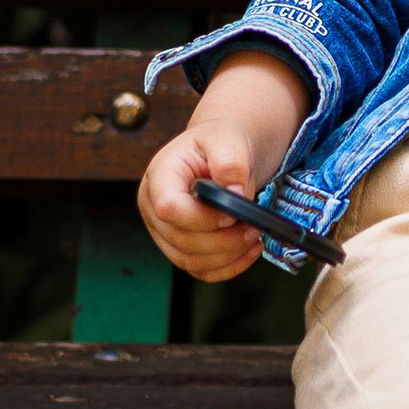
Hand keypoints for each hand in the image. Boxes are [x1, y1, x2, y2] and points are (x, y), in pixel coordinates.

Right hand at [136, 51, 312, 281]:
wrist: (222, 153)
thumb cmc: (221, 143)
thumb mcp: (227, 138)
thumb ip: (231, 162)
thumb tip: (236, 192)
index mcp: (159, 177)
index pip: (169, 208)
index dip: (202, 217)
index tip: (232, 212)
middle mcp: (153, 208)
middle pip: (181, 240)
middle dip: (224, 240)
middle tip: (255, 227)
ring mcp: (164, 231)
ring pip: (189, 260)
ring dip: (228, 256)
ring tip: (254, 237)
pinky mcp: (180, 247)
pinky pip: (200, 270)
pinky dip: (227, 267)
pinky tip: (249, 251)